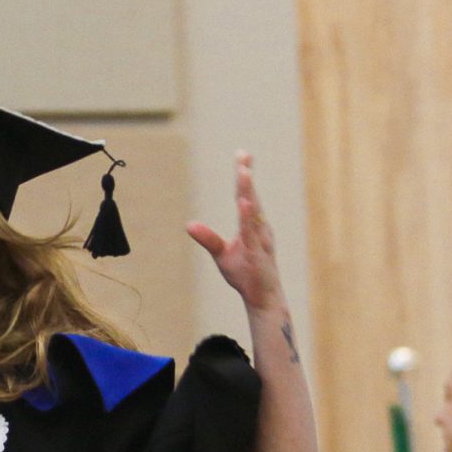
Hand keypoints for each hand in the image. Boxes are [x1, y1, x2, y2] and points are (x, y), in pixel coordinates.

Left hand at [187, 150, 286, 313]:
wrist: (262, 298)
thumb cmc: (245, 274)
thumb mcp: (222, 254)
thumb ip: (208, 238)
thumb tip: (190, 225)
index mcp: (252, 225)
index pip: (246, 196)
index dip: (244, 175)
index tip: (243, 154)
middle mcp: (258, 228)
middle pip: (251, 198)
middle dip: (246, 176)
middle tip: (242, 156)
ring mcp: (259, 240)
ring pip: (253, 212)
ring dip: (248, 191)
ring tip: (243, 173)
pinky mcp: (257, 253)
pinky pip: (251, 233)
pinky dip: (248, 218)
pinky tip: (245, 204)